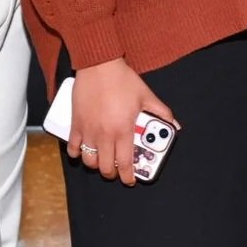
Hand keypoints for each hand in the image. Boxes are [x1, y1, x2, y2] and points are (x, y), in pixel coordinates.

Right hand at [71, 59, 178, 186]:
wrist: (98, 65)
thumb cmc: (123, 80)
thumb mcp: (147, 96)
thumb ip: (162, 113)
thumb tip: (175, 126)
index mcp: (123, 130)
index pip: (126, 163)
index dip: (128, 177)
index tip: (131, 180)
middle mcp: (105, 134)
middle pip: (106, 168)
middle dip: (113, 174)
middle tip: (118, 170)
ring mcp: (88, 131)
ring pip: (89, 161)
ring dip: (96, 165)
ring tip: (103, 160)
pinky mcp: (75, 124)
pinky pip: (72, 147)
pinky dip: (77, 154)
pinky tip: (83, 151)